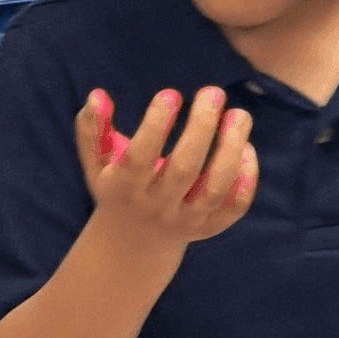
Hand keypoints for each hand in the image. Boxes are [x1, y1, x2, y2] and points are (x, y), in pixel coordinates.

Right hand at [75, 87, 257, 249]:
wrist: (133, 245)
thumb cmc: (116, 189)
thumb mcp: (95, 162)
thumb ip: (92, 127)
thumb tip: (98, 94)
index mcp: (123, 188)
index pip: (140, 157)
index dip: (155, 124)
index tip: (171, 93)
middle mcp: (156, 206)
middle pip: (184, 168)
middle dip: (201, 127)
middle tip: (213, 92)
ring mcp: (186, 220)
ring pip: (215, 187)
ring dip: (231, 148)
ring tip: (239, 115)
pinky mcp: (209, 227)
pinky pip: (235, 206)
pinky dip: (246, 178)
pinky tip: (246, 147)